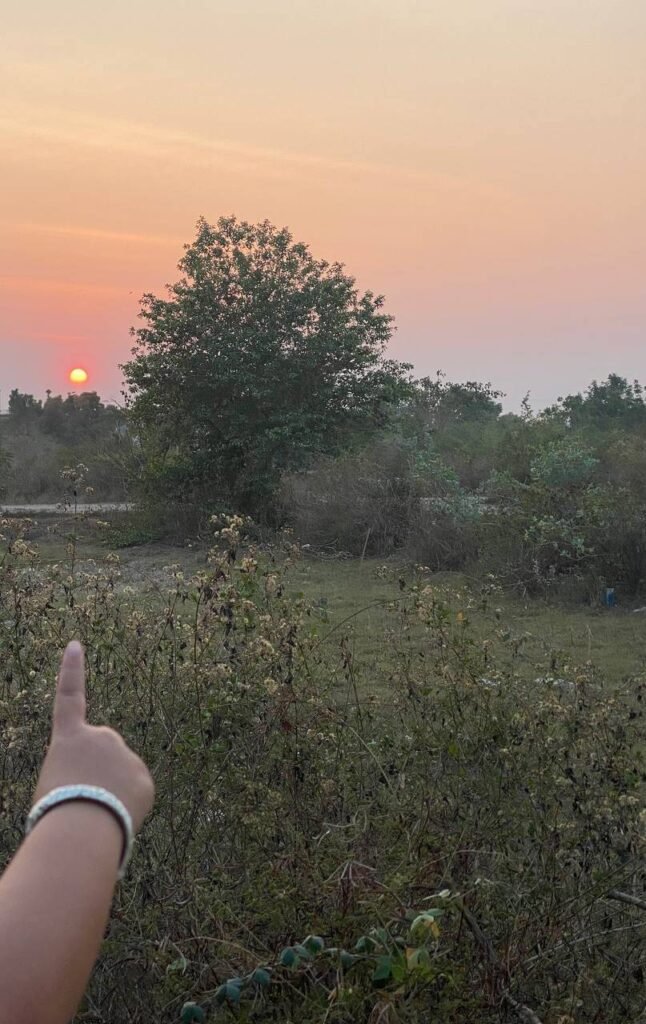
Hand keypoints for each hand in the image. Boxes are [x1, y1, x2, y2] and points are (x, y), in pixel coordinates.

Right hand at [34, 641, 154, 833]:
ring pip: (120, 776)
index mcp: (69, 738)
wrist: (80, 829)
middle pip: (102, 754)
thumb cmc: (56, 813)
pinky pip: (135, 793)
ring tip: (97, 813)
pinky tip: (115, 817)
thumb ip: (78, 774)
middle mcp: (100, 737)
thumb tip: (99, 786)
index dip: (71, 670)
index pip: (69, 696)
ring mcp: (126, 754)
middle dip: (98, 774)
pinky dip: (127, 806)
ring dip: (112, 793)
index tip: (76, 645)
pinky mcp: (144, 777)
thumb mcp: (55, 786)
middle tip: (84, 800)